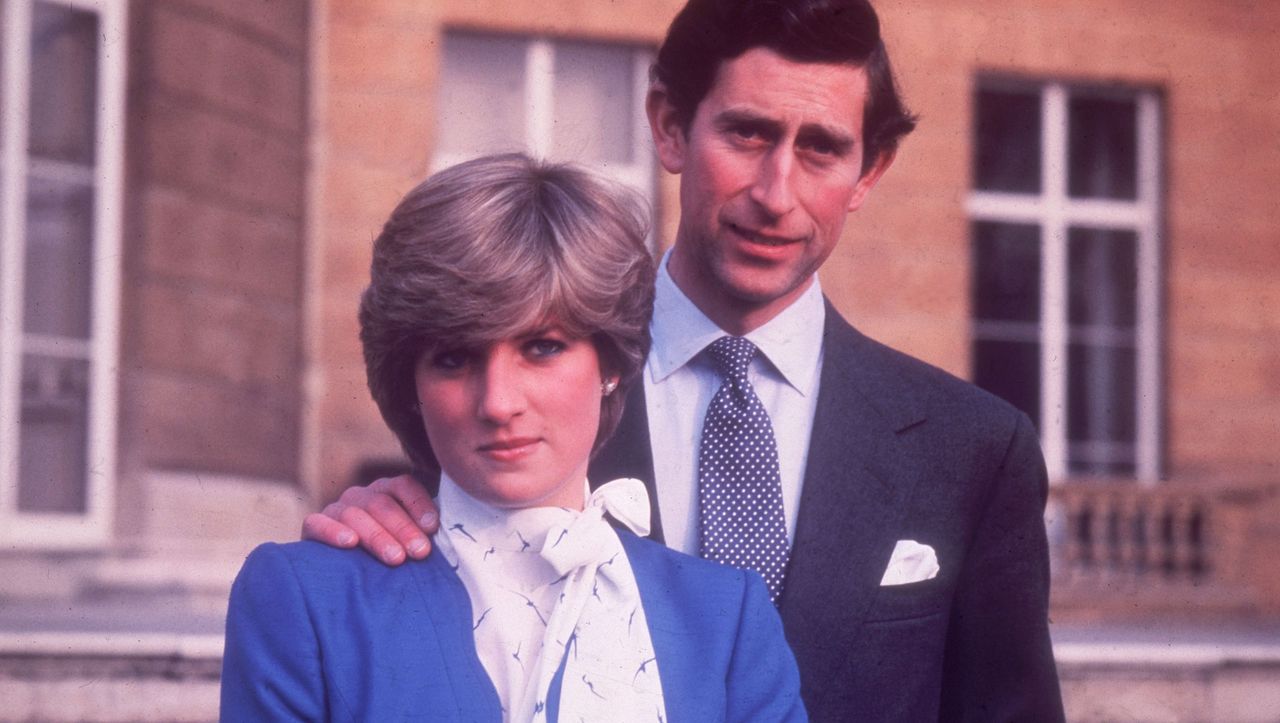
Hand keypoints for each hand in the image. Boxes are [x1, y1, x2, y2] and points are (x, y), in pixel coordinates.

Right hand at [301, 474, 437, 565]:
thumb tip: (459, 540)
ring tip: (395, 558)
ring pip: (355, 514)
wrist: (346, 575)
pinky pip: (317, 523)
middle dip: (403, 528)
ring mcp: (337, 508)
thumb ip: (426, 533)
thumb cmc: (390, 555)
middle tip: (420, 552)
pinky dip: (332, 531)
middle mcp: (361, 495)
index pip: (404, 487)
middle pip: (382, 504)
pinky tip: (349, 542)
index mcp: (387, 491)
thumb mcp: (408, 541)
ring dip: (377, 536)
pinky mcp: (312, 526)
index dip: (419, 504)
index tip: (434, 528)